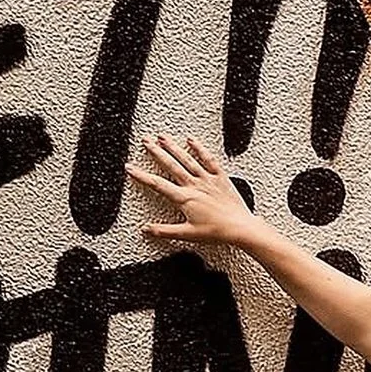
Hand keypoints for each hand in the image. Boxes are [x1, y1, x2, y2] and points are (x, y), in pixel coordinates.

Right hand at [126, 130, 258, 255]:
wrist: (240, 227)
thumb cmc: (216, 231)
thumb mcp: (187, 234)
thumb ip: (164, 231)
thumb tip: (146, 229)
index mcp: (184, 198)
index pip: (157, 184)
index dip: (141, 175)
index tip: (130, 168)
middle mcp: (194, 185)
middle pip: (171, 165)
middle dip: (155, 152)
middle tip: (145, 141)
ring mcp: (207, 179)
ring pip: (187, 159)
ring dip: (173, 147)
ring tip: (162, 137)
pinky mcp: (220, 177)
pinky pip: (209, 160)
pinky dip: (200, 149)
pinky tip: (191, 140)